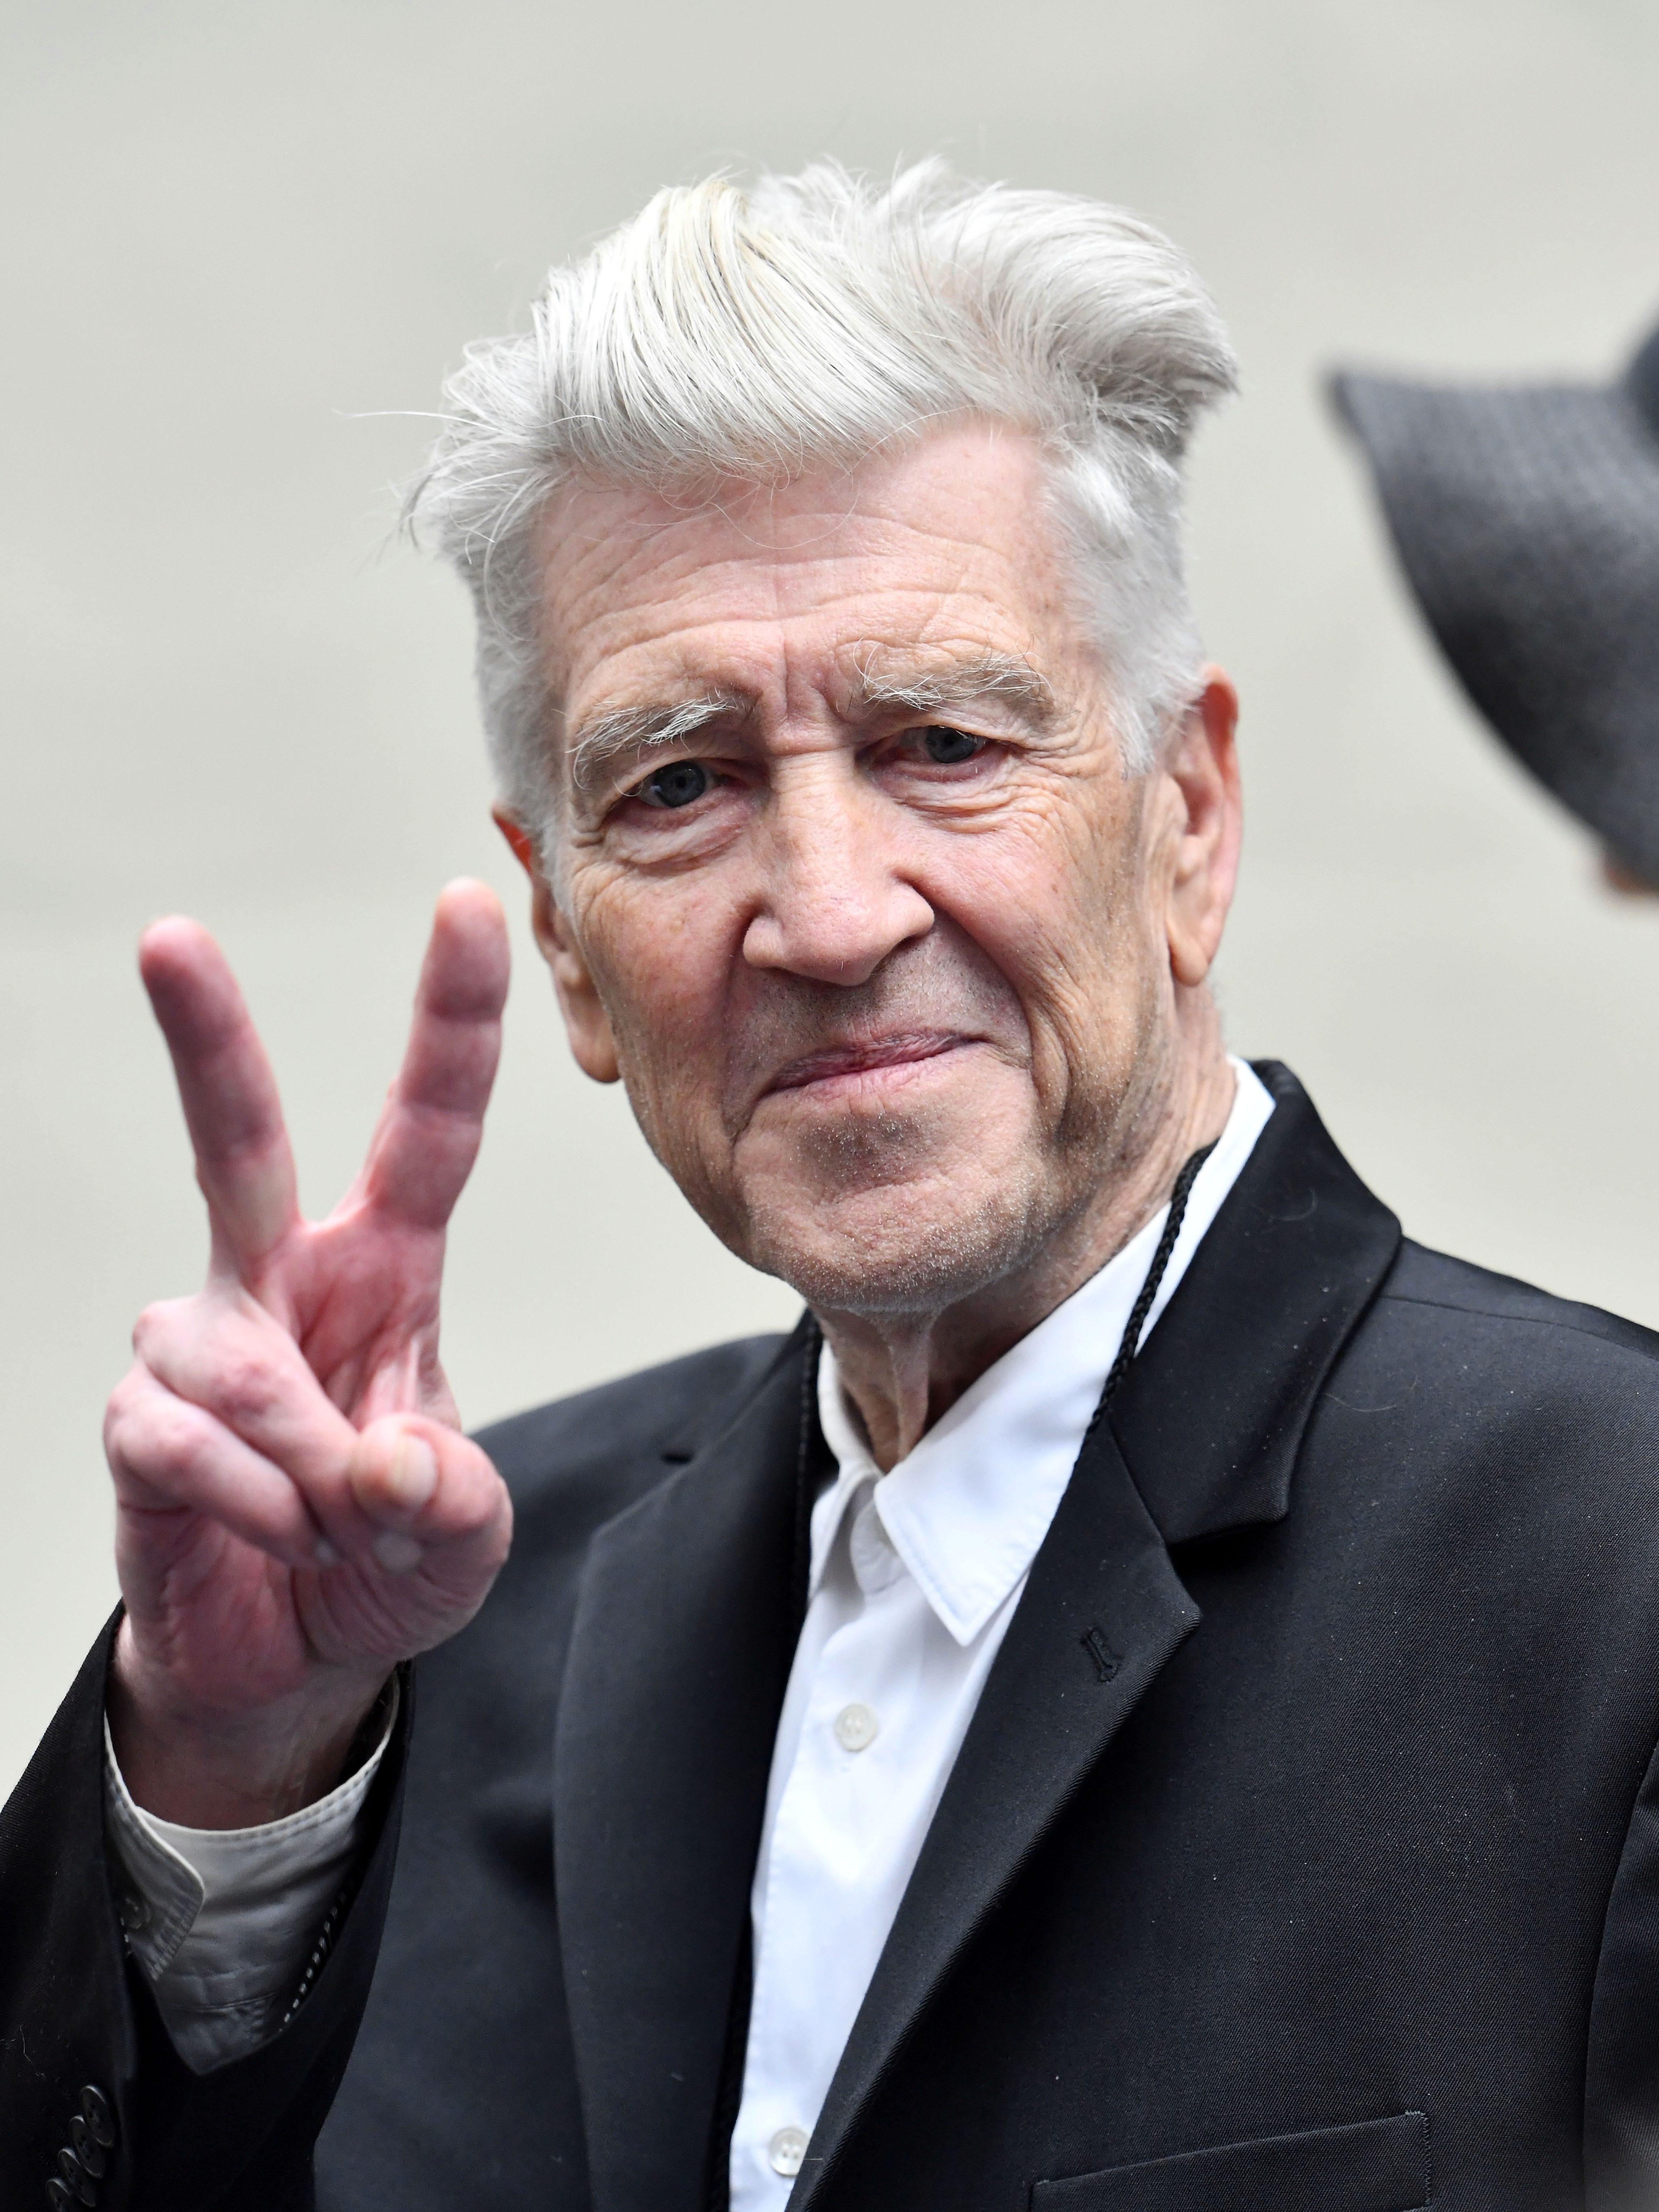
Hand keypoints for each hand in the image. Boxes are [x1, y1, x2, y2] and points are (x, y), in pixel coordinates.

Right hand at [104, 882, 513, 1826]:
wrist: (290, 1660)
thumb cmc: (387, 1562)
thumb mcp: (463, 1534)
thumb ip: (453, 1499)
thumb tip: (384, 1460)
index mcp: (385, 1267)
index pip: (427, 1129)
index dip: (450, 1021)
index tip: (464, 905)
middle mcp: (280, 1278)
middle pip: (237, 1139)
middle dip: (203, 1038)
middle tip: (169, 936)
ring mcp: (198, 1343)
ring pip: (240, 1369)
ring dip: (304, 1471)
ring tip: (326, 1527)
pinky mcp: (137, 1419)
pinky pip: (187, 1444)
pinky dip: (250, 1508)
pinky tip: (266, 1534)